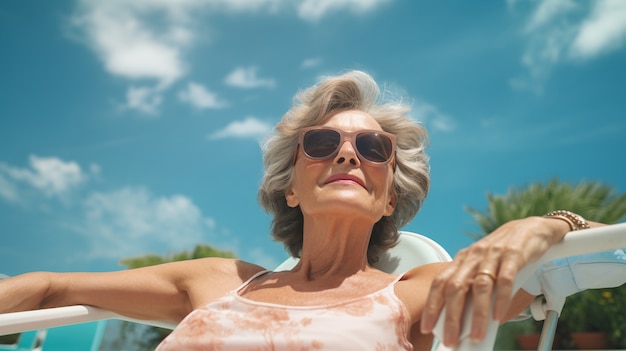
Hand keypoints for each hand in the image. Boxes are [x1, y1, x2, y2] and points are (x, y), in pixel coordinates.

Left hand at [419, 216, 568, 345]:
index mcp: (462, 260)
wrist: (531, 228)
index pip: (439, 283)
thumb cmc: (503, 252)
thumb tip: (467, 321)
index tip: (427, 327)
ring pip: (480, 286)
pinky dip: (500, 300)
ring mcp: (492, 255)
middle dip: (452, 317)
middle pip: (455, 287)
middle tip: (451, 340)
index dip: (432, 306)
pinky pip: (505, 280)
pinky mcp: (513, 255)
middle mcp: (473, 256)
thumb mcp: (483, 267)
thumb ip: (474, 289)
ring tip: (477, 336)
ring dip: (478, 314)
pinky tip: (498, 317)